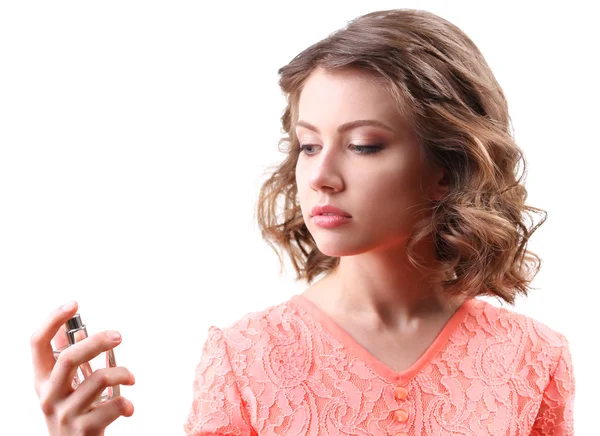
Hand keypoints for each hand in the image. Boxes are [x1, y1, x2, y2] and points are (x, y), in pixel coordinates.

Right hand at [31, 301, 134, 435]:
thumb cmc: (72, 413)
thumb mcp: (62, 387)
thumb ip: (64, 360)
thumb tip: (68, 329)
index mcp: (42, 380)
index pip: (37, 343)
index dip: (52, 319)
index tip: (74, 303)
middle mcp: (49, 396)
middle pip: (69, 358)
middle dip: (98, 341)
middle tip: (118, 335)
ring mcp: (65, 414)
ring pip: (99, 380)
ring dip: (123, 373)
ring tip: (131, 378)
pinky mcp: (85, 430)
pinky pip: (113, 406)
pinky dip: (126, 403)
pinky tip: (128, 405)